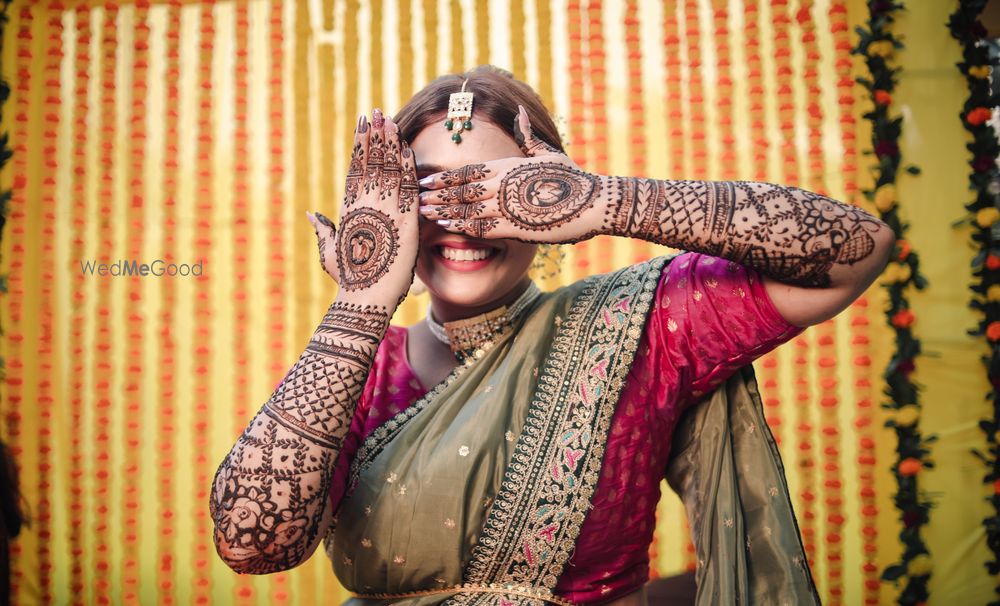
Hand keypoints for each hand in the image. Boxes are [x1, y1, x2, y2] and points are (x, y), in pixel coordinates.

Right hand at [307, 108, 420, 307]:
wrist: (366, 295)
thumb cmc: (348, 278)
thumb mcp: (330, 251)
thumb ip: (323, 230)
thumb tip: (310, 215)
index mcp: (349, 208)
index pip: (355, 168)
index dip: (359, 144)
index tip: (362, 125)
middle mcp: (365, 204)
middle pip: (371, 162)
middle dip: (375, 135)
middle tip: (378, 111)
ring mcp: (385, 210)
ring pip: (388, 169)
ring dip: (390, 142)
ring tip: (391, 120)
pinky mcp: (405, 220)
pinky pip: (407, 188)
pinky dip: (407, 166)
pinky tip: (408, 148)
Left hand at [416, 105, 608, 243]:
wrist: (594, 201)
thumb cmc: (572, 178)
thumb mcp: (548, 153)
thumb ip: (527, 137)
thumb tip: (519, 112)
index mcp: (507, 166)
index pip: (467, 170)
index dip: (443, 175)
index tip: (423, 178)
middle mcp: (502, 183)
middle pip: (459, 188)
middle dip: (434, 192)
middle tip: (411, 195)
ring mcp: (506, 205)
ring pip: (464, 206)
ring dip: (441, 208)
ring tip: (420, 211)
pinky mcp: (514, 226)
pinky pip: (481, 226)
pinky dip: (460, 225)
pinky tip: (444, 226)